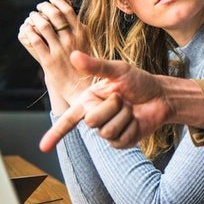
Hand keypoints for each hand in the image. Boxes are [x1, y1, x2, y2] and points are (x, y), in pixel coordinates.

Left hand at [18, 0, 91, 111]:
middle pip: (54, 15)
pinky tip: (27, 29)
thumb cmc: (83, 60)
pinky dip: (29, 32)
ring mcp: (60, 50)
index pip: (67, 10)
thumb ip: (71, 17)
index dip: (56, 1)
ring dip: (34, 18)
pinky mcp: (49, 61)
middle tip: (39, 8)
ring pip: (43, 26)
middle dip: (44, 8)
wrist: (81, 87)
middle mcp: (72, 40)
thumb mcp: (83, 37)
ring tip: (32, 17)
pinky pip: (35, 41)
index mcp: (82, 33)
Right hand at [39, 51, 179, 151]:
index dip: (55, 134)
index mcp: (88, 101)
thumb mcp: (119, 70)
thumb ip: (96, 66)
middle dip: (112, 106)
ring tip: (131, 108)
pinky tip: (136, 120)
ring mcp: (108, 131)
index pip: (68, 119)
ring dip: (124, 116)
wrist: (161, 96)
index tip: (42, 147)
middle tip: (123, 98)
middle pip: (92, 121)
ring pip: (107, 131)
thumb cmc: (139, 81)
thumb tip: (73, 55)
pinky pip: (121, 140)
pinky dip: (132, 127)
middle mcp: (95, 117)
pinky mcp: (121, 142)